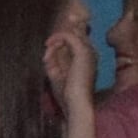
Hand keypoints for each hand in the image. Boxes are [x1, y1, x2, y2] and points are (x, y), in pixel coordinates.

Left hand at [45, 3, 98, 137]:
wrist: (75, 105)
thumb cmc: (67, 95)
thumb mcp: (56, 75)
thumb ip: (52, 61)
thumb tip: (48, 50)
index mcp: (87, 60)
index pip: (79, 39)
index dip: (64, 36)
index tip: (49, 43)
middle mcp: (91, 53)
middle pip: (77, 32)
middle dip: (60, 35)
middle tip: (48, 45)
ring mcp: (88, 51)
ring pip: (71, 33)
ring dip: (55, 40)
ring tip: (47, 51)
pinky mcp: (82, 51)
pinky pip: (67, 36)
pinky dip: (56, 39)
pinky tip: (48, 47)